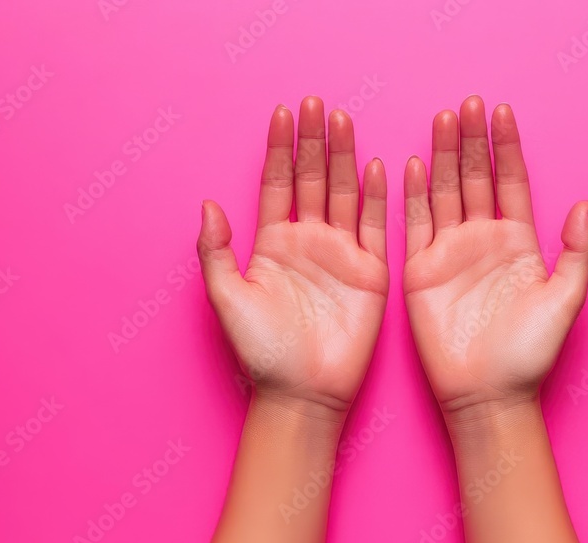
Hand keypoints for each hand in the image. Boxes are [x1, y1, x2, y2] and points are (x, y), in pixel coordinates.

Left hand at [197, 97, 387, 420]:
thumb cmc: (262, 352)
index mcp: (272, 245)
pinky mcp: (370, 273)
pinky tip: (379, 166)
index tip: (284, 113)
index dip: (280, 149)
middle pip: (312, 180)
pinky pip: (374, 227)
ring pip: (343, 194)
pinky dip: (376, 197)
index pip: (277, 184)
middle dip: (314, 141)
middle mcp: (308, 242)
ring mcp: (341, 255)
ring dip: (344, 158)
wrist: (304, 394)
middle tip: (317, 103)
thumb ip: (216, 251)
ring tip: (344, 120)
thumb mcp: (228, 299)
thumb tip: (208, 204)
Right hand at [403, 96, 587, 417]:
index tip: (501, 111)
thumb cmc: (529, 354)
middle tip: (467, 104)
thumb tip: (584, 205)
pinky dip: (414, 195)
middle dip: (472, 140)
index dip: (507, 147)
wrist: (487, 395)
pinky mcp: (421, 271)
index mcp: (518, 243)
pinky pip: (416, 225)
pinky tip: (411, 165)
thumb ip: (577, 252)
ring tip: (442, 120)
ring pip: (446, 192)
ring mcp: (451, 253)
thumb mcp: (565, 300)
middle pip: (477, 178)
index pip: (512, 182)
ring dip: (444, 156)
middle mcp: (483, 240)